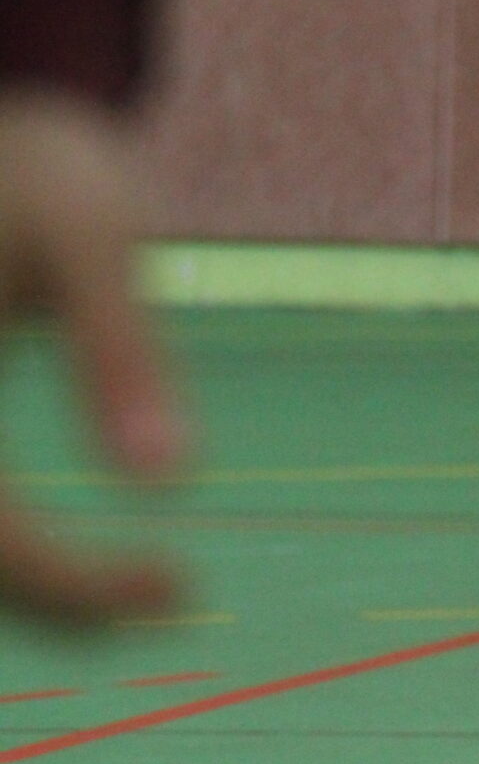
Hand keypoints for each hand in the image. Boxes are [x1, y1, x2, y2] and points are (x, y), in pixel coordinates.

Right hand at [0, 93, 188, 625]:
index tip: (178, 585)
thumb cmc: (37, 167)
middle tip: (169, 588)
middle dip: (54, 597)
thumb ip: (120, 349)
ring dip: (33, 581)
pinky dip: (16, 552)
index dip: (76, 587)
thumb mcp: (89, 232)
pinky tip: (88, 551)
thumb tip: (168, 479)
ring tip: (135, 580)